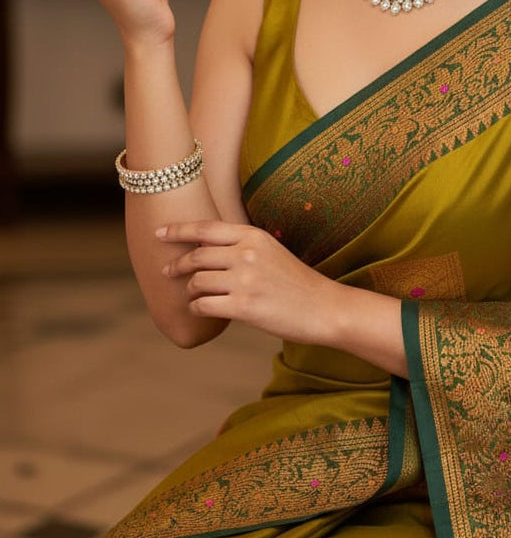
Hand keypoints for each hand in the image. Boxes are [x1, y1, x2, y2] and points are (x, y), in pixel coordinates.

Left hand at [157, 220, 340, 344]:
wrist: (324, 307)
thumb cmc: (296, 282)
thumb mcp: (271, 251)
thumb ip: (241, 246)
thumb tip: (204, 248)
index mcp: (253, 236)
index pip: (206, 228)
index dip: (178, 229)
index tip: (159, 233)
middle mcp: (247, 254)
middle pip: (196, 256)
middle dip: (176, 265)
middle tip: (167, 271)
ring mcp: (245, 280)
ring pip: (196, 282)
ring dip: (191, 290)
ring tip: (196, 296)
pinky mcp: (243, 307)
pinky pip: (203, 305)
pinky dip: (197, 308)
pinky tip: (203, 309)